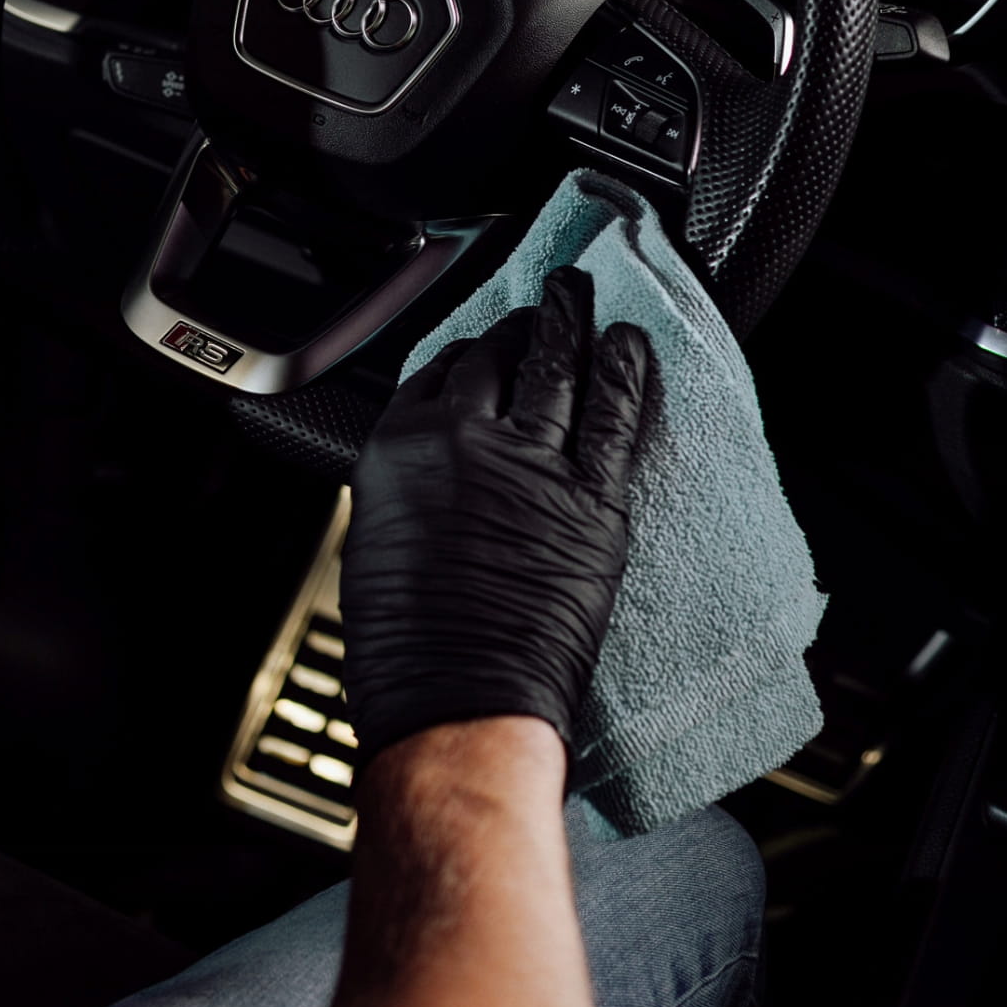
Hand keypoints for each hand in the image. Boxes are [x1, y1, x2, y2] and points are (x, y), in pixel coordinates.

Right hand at [342, 267, 649, 771]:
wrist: (457, 706)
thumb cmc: (409, 648)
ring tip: (577, 300)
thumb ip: (410, 484)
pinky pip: (613, 414)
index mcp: (401, 446)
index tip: (485, 343)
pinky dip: (624, 372)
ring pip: (554, 369)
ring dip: (569, 326)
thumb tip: (434, 467)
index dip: (470, 350)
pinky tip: (629, 344)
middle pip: (498, 357)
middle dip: (522, 326)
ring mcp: (531, 463)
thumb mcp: (377, 539)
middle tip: (541, 304)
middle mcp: (462, 438)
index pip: (439, 370)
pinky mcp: (590, 498)